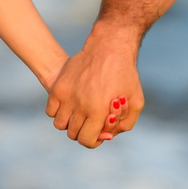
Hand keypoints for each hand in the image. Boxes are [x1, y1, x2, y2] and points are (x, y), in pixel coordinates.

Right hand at [46, 30, 142, 147]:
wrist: (109, 47)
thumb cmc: (125, 75)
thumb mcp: (136, 102)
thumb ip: (124, 125)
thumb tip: (107, 137)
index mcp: (99, 110)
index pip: (87, 140)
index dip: (93, 141)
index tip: (98, 134)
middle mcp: (80, 105)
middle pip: (73, 134)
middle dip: (84, 131)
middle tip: (91, 121)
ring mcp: (67, 96)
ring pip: (60, 124)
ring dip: (70, 123)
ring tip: (81, 113)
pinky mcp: (58, 87)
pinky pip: (51, 111)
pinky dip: (59, 112)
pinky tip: (71, 104)